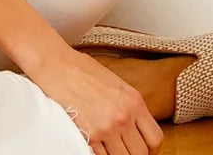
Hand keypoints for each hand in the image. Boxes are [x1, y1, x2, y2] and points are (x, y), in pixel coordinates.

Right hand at [28, 46, 162, 154]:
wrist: (58, 66)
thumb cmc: (84, 70)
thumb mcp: (116, 84)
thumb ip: (129, 106)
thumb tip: (135, 126)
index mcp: (134, 101)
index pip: (155, 138)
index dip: (150, 148)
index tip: (143, 147)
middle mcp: (123, 117)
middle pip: (140, 154)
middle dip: (134, 153)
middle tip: (125, 149)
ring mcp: (106, 129)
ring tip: (109, 146)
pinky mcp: (88, 137)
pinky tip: (97, 145)